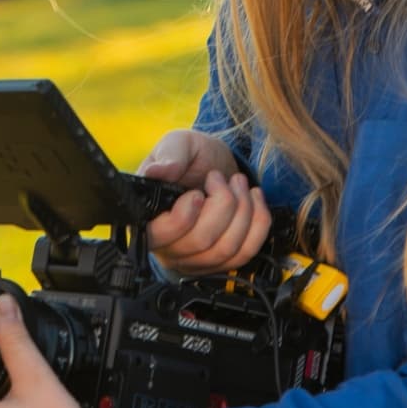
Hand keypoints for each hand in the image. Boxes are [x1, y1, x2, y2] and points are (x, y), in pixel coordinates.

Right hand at [139, 130, 271, 272]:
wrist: (216, 165)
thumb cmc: (192, 158)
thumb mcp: (178, 144)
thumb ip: (168, 157)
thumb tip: (155, 172)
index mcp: (148, 220)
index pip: (158, 237)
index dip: (183, 217)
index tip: (197, 193)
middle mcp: (168, 247)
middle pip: (200, 242)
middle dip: (221, 203)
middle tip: (219, 178)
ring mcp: (196, 260)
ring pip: (225, 249)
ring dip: (242, 210)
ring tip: (238, 183)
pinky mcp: (222, 263)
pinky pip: (246, 253)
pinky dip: (258, 223)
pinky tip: (253, 199)